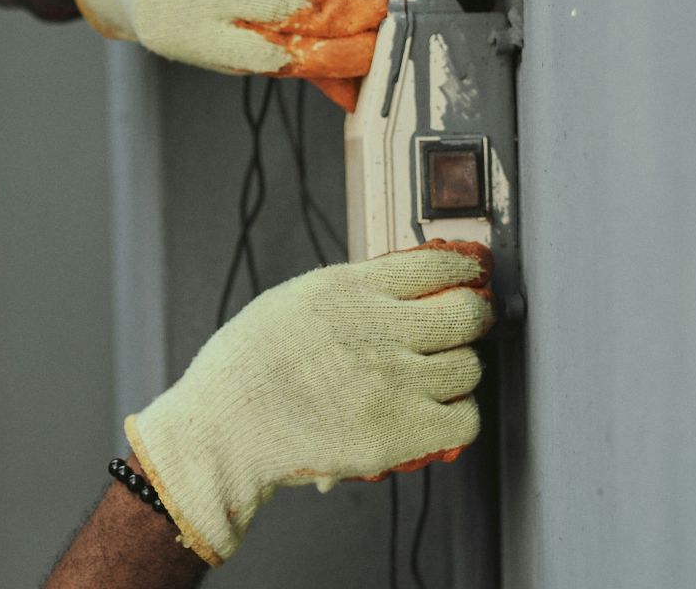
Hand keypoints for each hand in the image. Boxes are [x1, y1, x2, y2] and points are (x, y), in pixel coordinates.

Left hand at [68, 0, 411, 106]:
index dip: (331, 55)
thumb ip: (283, 63)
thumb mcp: (217, 50)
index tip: (371, 55)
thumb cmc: (180, 10)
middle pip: (292, 1)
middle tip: (388, 18)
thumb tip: (350, 87)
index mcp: (197, 34)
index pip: (275, 51)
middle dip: (349, 12)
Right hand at [125, 242, 492, 565]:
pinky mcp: (401, 433)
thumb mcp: (293, 301)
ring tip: (434, 378)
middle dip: (472, 318)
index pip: (437, 264)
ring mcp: (394, 383)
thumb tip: (403, 287)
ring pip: (469, 368)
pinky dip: (457, 417)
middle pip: (467, 314)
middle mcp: (379, 330)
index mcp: (349, 290)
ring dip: (457, 371)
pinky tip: (435, 413)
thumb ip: (350, 293)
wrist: (223, 430)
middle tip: (464, 326)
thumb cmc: (246, 368)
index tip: (470, 276)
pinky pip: (465, 419)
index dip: (464, 270)